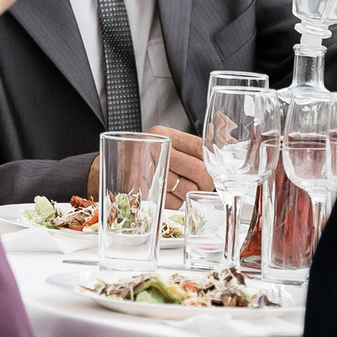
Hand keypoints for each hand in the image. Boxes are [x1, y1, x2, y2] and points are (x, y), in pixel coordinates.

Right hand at [84, 125, 212, 205]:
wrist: (108, 170)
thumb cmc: (145, 157)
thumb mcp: (167, 141)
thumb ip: (195, 142)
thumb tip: (229, 132)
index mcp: (163, 135)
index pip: (201, 147)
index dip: (212, 161)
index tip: (213, 168)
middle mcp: (155, 151)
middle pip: (199, 171)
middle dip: (206, 182)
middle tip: (202, 183)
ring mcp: (148, 173)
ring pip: (188, 189)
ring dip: (190, 193)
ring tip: (181, 187)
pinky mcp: (144, 194)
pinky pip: (175, 203)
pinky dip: (176, 203)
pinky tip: (168, 194)